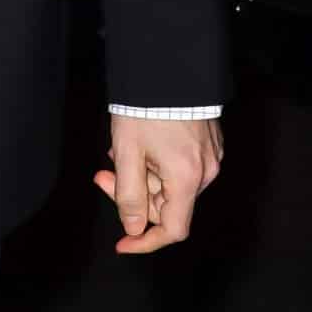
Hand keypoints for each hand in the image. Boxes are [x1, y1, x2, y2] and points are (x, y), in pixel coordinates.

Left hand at [95, 115, 223, 252]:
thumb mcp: (127, 153)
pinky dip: (154, 163)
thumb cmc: (144, 110)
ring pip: (170, 184)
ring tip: (118, 149)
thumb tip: (133, 228)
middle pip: (167, 204)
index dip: (146, 241)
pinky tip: (137, 143)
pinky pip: (178, 166)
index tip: (122, 243)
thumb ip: (128, 196)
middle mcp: (206, 172)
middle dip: (132, 194)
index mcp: (188, 179)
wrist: (166, 68)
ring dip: (141, 175)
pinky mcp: (207, 143)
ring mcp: (209, 157)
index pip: (173, 229)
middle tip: (102, 174)